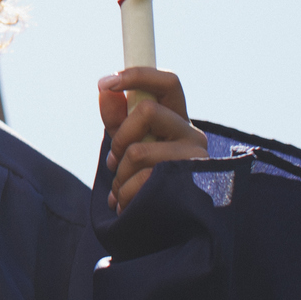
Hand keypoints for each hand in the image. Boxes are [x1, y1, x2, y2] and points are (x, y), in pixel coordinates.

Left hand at [97, 68, 208, 209]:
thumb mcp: (129, 143)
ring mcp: (195, 160)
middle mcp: (194, 135)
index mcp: (179, 119)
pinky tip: (126, 204)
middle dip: (120, 137)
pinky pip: (142, 180)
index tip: (105, 82)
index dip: (137, 75)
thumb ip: (116, 117)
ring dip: (119, 175)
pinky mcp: (188, 185)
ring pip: (139, 150)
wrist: (167, 224)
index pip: (168, 82)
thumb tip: (106, 90)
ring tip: (120, 189)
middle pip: (148, 111)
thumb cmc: (146, 176)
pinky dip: (124, 194)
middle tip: (114, 161)